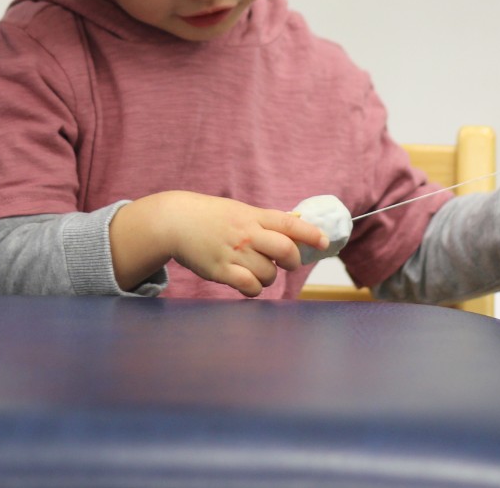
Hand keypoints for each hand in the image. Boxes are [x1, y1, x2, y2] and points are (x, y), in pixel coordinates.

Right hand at [112, 191, 328, 297]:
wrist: (175, 221)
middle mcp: (247, 233)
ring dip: (268, 276)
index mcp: (253, 216)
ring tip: (254, 269)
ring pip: (269, 273)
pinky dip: (254, 288)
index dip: (311, 234)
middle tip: (287, 263)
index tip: (324, 242)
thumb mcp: (239, 210)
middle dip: (292, 261)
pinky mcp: (221, 271)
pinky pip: (250, 286)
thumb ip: (264, 220)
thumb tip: (295, 226)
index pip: (290, 224)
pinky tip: (247, 282)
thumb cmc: (210, 216)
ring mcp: (234, 253)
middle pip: (286, 250)